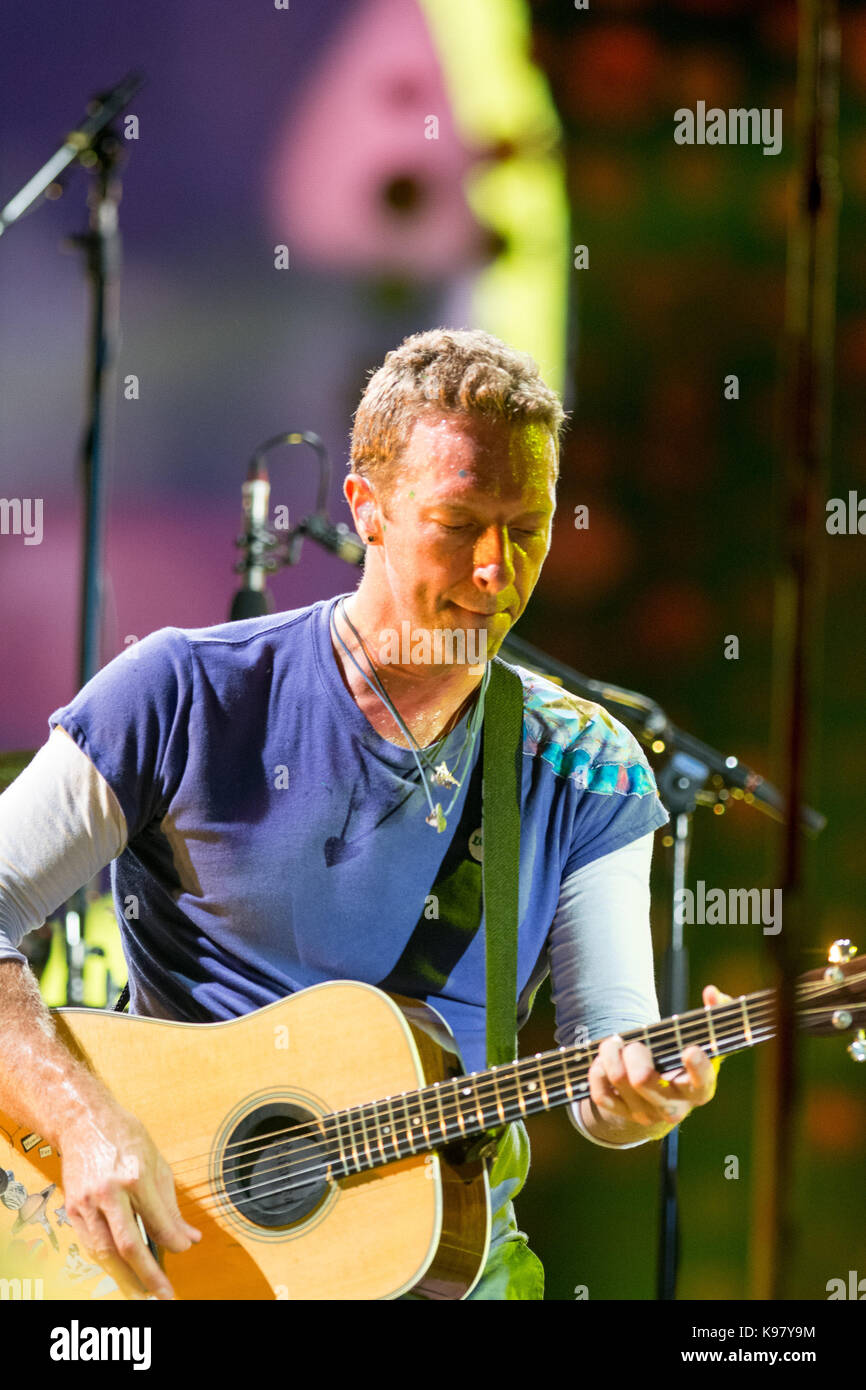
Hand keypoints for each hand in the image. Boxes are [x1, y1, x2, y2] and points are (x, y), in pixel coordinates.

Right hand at [60, 1100, 200, 1299]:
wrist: (84, 1122)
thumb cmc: (125, 1138)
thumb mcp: (157, 1163)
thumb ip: (171, 1206)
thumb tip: (190, 1238)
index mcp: (135, 1176)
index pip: (158, 1222)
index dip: (173, 1243)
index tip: (183, 1250)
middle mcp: (109, 1192)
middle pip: (127, 1246)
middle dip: (147, 1275)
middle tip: (163, 1295)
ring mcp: (87, 1202)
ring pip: (105, 1252)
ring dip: (125, 1278)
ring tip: (142, 1293)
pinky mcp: (73, 1208)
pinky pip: (91, 1245)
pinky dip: (108, 1262)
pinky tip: (121, 1271)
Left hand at [587, 984, 732, 1133]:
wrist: (660, 1095)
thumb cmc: (683, 1058)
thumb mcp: (702, 1040)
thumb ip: (714, 1013)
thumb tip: (712, 992)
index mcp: (699, 1090)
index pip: (701, 1084)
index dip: (697, 1068)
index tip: (689, 1050)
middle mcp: (673, 1108)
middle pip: (642, 1079)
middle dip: (633, 1051)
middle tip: (635, 1042)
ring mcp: (645, 1114)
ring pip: (618, 1080)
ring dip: (610, 1053)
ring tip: (615, 1042)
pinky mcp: (621, 1114)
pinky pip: (600, 1093)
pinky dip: (597, 1071)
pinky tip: (605, 1061)